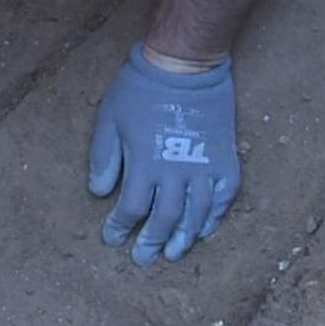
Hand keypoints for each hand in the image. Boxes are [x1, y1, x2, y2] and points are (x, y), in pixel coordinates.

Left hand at [88, 44, 240, 265]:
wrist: (184, 66)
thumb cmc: (139, 91)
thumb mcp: (109, 121)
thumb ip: (104, 158)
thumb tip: (98, 192)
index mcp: (145, 164)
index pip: (131, 208)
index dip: (121, 227)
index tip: (112, 239)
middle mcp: (177, 171)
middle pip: (165, 219)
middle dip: (152, 241)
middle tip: (143, 259)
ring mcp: (205, 166)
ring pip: (197, 214)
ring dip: (185, 237)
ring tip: (173, 253)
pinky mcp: (226, 158)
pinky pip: (225, 196)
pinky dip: (215, 216)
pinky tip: (205, 229)